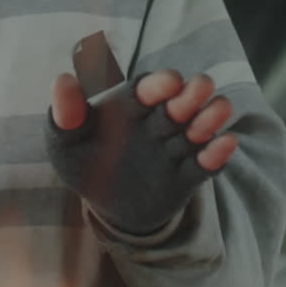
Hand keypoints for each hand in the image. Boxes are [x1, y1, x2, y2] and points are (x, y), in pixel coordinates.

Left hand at [44, 32, 239, 234]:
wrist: (106, 206)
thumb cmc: (84, 163)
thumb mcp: (66, 142)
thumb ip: (65, 114)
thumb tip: (61, 80)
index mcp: (130, 106)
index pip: (149, 88)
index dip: (161, 83)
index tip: (170, 82)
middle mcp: (158, 122)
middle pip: (181, 102)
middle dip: (191, 95)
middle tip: (196, 91)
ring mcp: (175, 148)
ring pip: (199, 129)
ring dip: (209, 119)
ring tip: (216, 113)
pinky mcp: (187, 177)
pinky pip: (206, 166)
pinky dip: (216, 155)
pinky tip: (224, 144)